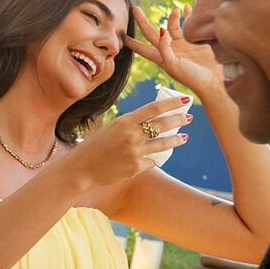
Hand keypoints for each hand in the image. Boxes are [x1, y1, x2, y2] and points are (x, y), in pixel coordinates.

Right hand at [68, 95, 189, 189]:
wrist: (81, 168)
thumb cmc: (95, 146)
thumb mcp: (111, 128)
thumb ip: (130, 124)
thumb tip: (152, 120)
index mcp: (124, 121)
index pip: (154, 108)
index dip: (172, 103)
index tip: (184, 100)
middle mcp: (132, 135)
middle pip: (163, 124)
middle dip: (179, 119)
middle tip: (188, 117)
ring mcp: (135, 152)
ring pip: (164, 144)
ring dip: (176, 140)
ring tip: (184, 137)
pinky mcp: (136, 168)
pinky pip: (151, 161)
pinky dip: (151, 159)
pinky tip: (150, 158)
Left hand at [127, 4, 222, 102]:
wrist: (212, 81)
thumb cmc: (191, 77)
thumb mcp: (173, 65)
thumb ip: (164, 48)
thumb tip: (160, 30)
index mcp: (160, 57)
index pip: (141, 48)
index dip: (131, 41)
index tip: (119, 33)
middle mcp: (168, 49)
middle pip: (151, 33)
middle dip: (142, 21)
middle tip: (135, 8)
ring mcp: (181, 44)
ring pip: (172, 26)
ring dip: (172, 17)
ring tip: (175, 10)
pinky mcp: (194, 41)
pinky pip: (188, 25)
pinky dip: (187, 16)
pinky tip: (186, 8)